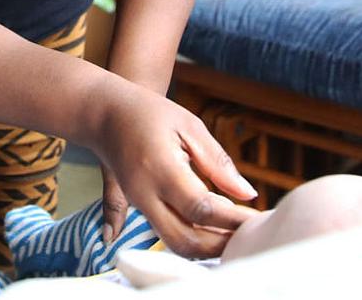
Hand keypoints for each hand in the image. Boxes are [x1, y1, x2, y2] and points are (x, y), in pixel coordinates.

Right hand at [89, 82, 258, 258]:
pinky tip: (213, 232)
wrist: (105, 114)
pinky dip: (193, 239)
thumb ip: (218, 162)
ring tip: (235, 236)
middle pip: (185, 239)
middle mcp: (146, 194)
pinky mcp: (138, 207)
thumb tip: (248, 194)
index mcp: (161, 169)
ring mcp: (138, 204)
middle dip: (220, 244)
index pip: (201, 208)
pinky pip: (166, 234)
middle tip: (248, 237)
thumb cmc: (150, 113)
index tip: (257, 221)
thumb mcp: (189, 126)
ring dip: (207, 248)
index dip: (232, 220)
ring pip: (175, 243)